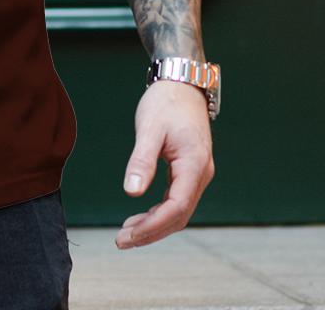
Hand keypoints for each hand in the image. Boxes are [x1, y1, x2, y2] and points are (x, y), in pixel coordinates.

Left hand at [115, 79, 213, 248]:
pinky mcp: (190, 170)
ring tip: (127, 233)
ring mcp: (198, 173)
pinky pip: (178, 199)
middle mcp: (201, 174)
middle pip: (179, 216)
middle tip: (122, 240)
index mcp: (195, 165)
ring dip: (155, 224)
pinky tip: (142, 214)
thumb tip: (132, 192)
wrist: (182, 83)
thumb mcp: (150, 128)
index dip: (153, 226)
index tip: (128, 235)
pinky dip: (160, 211)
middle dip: (151, 231)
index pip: (176, 208)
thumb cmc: (166, 102)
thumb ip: (142, 160)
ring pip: (179, 210)